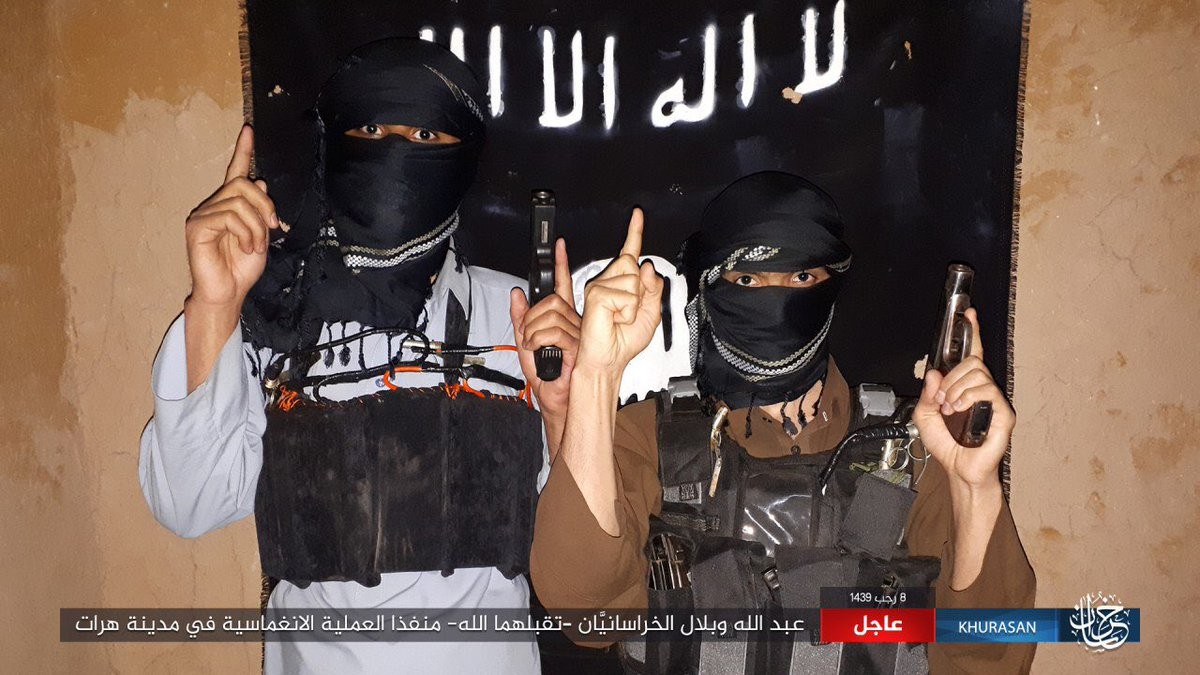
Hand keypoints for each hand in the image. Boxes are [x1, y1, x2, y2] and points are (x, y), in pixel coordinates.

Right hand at [184, 124, 278, 307]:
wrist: (228, 293)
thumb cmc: (241, 269)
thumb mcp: (260, 237)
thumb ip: (259, 211)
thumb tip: (258, 182)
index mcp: (229, 206)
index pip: (236, 172)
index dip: (243, 151)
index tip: (249, 130)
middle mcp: (213, 206)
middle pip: (243, 184)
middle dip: (266, 206)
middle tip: (272, 228)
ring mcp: (202, 215)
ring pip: (240, 202)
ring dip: (257, 227)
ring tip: (255, 247)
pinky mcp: (197, 227)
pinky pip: (230, 217)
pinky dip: (246, 233)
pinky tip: (245, 248)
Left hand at [510, 238, 581, 417]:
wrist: (555, 400)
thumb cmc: (545, 378)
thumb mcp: (524, 344)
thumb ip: (520, 319)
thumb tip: (516, 294)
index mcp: (561, 320)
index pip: (562, 286)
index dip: (560, 264)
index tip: (559, 246)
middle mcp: (573, 324)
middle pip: (553, 300)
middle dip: (531, 316)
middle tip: (528, 335)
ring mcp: (578, 334)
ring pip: (552, 314)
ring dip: (533, 331)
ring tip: (533, 346)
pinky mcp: (578, 345)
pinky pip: (554, 331)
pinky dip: (538, 339)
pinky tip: (538, 349)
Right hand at [576, 208, 663, 375]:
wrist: (609, 359)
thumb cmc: (624, 341)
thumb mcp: (650, 314)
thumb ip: (653, 289)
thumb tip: (646, 266)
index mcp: (621, 283)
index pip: (630, 252)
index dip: (634, 232)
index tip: (637, 214)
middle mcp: (608, 281)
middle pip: (634, 264)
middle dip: (641, 291)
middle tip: (628, 312)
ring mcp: (600, 286)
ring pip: (632, 279)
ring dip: (634, 303)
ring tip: (621, 317)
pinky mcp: (596, 294)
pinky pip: (626, 294)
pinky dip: (627, 310)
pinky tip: (615, 319)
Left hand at [912, 308, 1014, 489]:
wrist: (960, 470)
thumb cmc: (948, 445)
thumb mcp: (924, 418)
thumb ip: (926, 395)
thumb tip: (934, 374)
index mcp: (967, 387)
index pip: (973, 354)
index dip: (972, 332)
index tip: (968, 313)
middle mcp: (984, 390)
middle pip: (972, 362)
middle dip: (951, 377)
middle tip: (942, 399)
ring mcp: (996, 401)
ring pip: (978, 374)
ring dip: (955, 389)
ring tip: (949, 408)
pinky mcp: (1004, 413)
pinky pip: (987, 391)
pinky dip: (967, 397)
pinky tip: (958, 409)